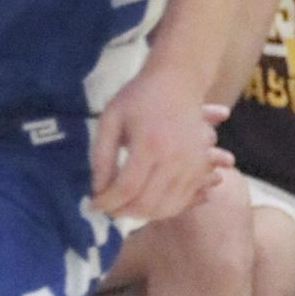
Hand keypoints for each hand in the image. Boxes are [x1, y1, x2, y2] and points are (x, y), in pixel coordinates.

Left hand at [92, 68, 231, 221]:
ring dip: (142, 214)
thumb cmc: (139, 97)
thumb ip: (101, 156)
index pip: (126, 188)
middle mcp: (175, 159)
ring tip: (124, 206)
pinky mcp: (200, 168)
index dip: (107, 202)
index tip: (94, 205)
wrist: (178, 82)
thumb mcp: (110, 120)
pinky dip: (163, 209)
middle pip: (147, 203)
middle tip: (107, 207)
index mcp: (149, 145)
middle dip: (122, 212)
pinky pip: (183, 200)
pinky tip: (147, 202)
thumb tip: (98, 189)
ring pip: (167, 207)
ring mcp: (192, 166)